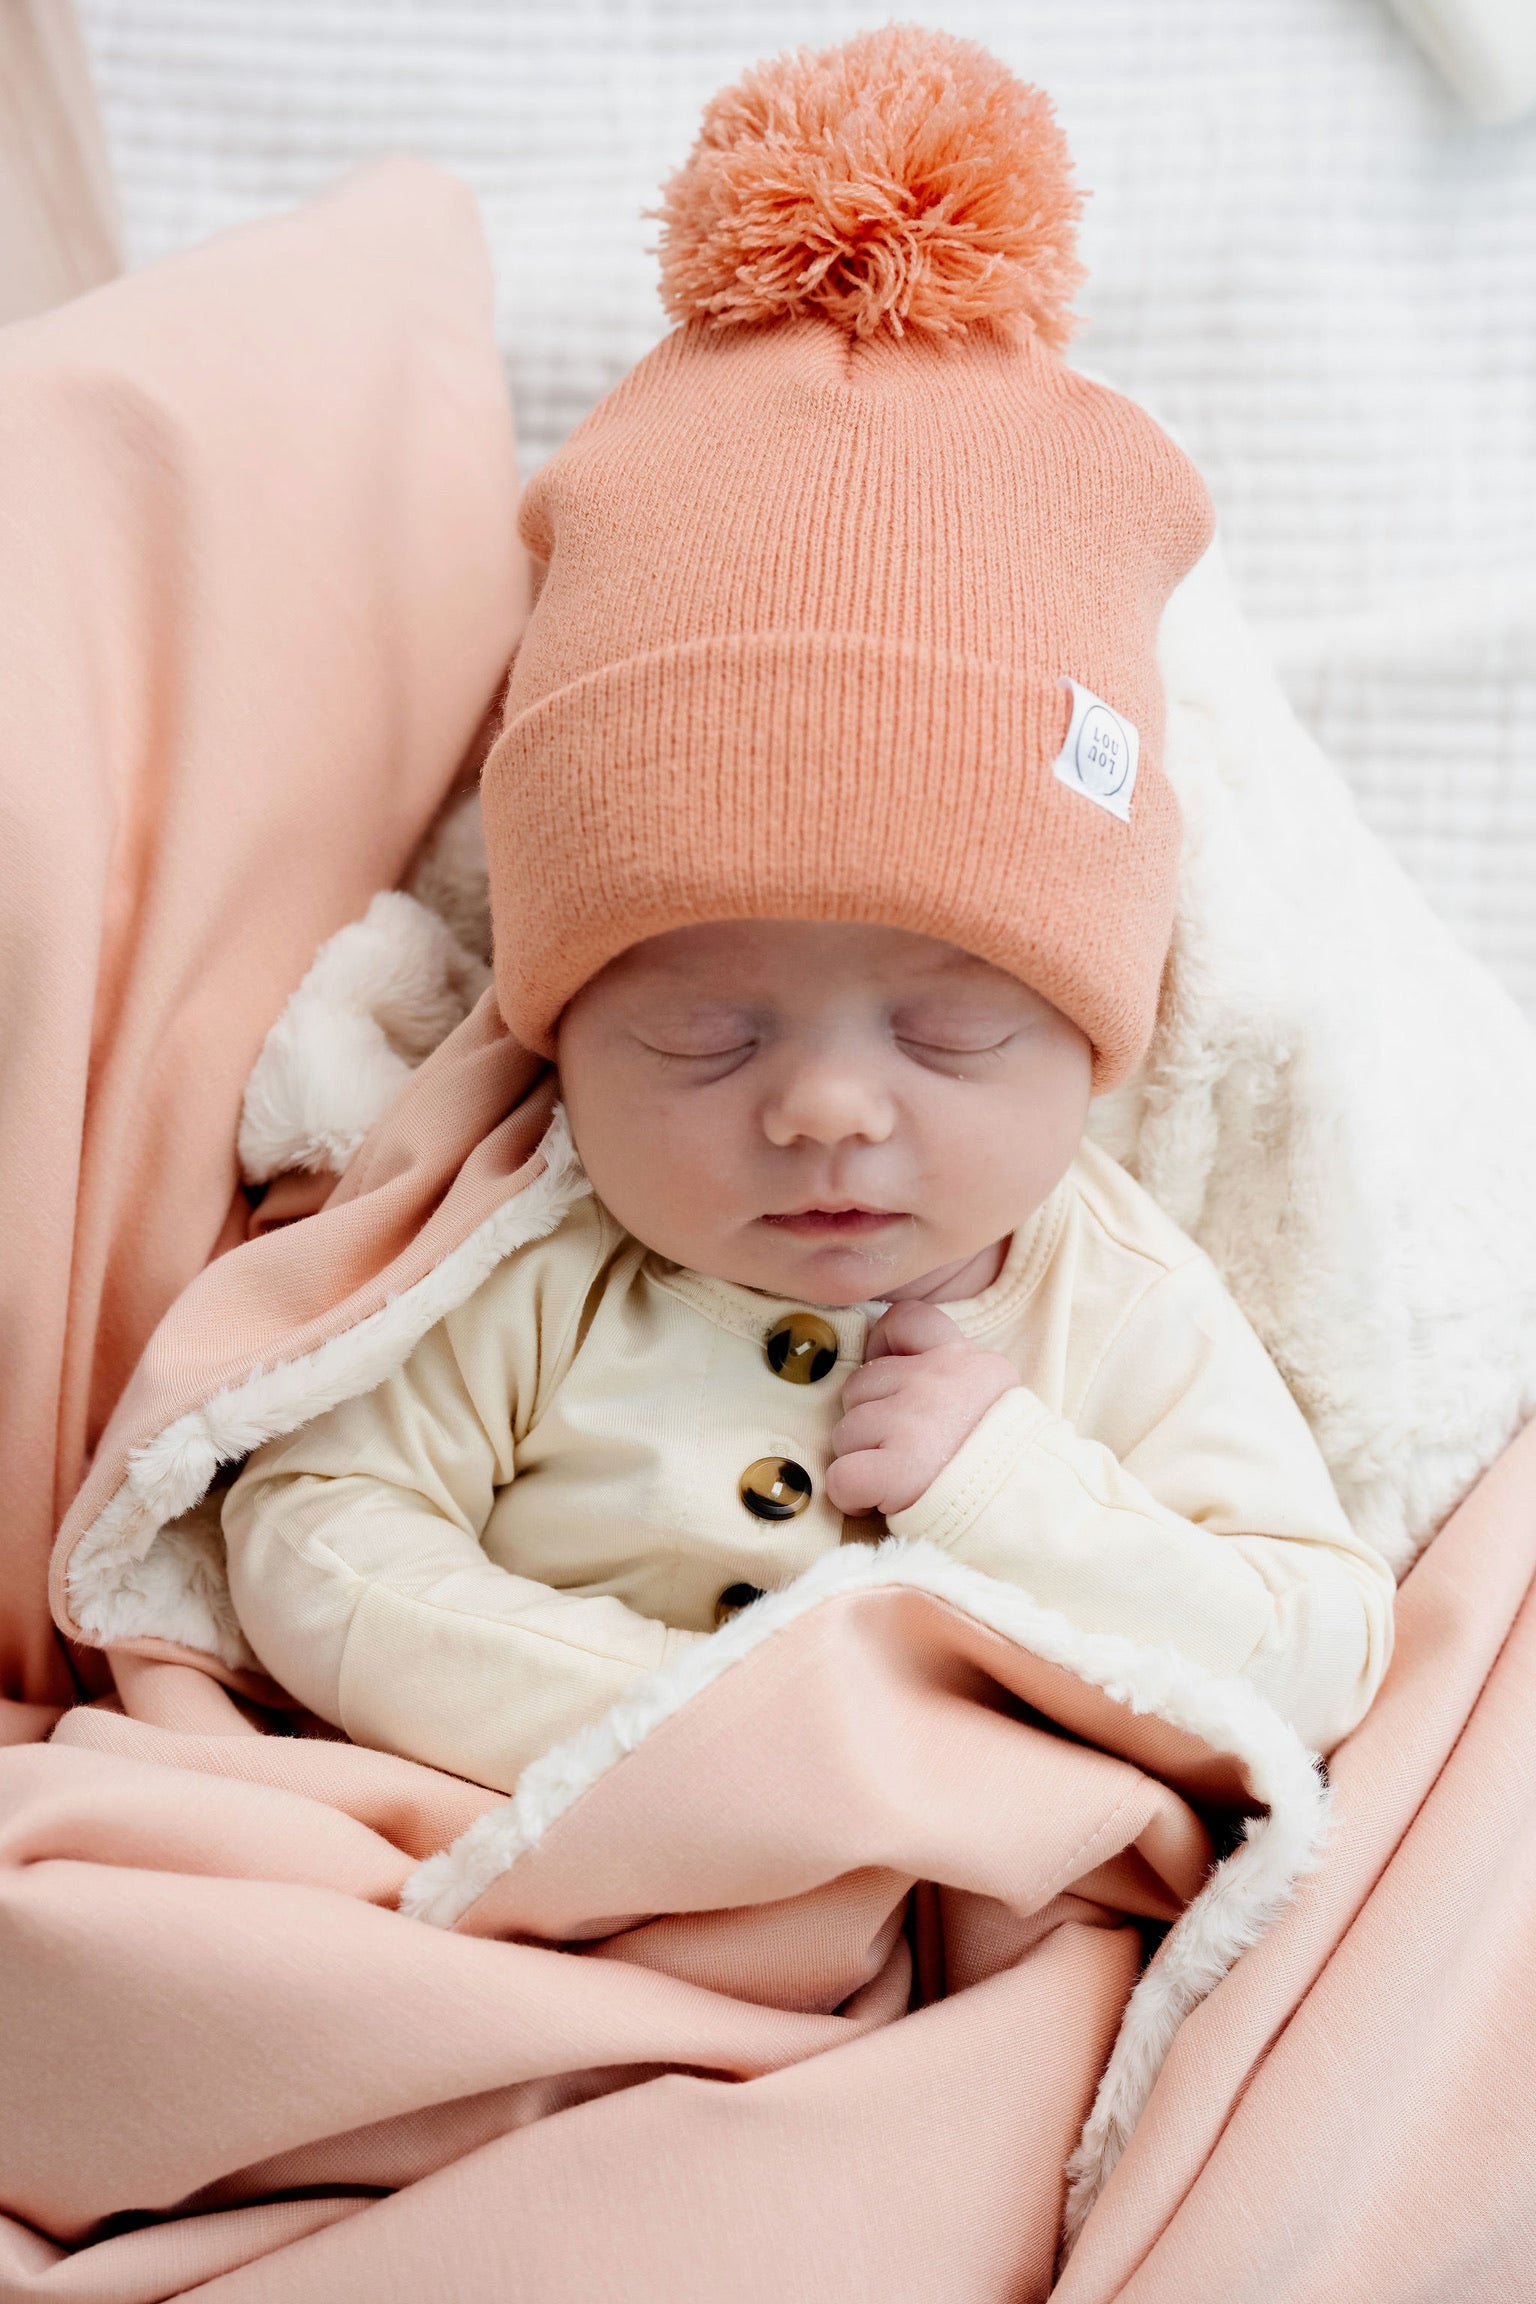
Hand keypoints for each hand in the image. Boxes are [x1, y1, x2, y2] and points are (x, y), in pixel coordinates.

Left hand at [825, 1301, 1018, 1517]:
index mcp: (962, 1359)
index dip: (883, 1348)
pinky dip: (851, 1496)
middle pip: (859, 1385)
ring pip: (845, 1433)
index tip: (892, 1384)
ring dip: (862, 1461)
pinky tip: (877, 1502)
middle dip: (869, 1421)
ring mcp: (912, 1422)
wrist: (1030, 1508)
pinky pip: (841, 1477)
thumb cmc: (1006, 1461)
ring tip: (901, 1479)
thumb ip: (951, 1378)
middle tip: (905, 1451)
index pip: (905, 1320)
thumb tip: (893, 1372)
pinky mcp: (897, 1469)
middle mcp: (934, 1380)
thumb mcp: (995, 1396)